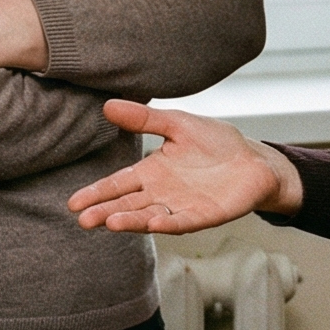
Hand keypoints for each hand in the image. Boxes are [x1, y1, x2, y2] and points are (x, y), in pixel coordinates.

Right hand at [67, 100, 303, 232]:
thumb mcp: (177, 124)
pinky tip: (154, 224)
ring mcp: (182, 207)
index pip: (118, 184)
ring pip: (150, 216)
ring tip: (110, 223)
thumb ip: (144, 119)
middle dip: (105, 212)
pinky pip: (183, 221)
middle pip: (128, 205)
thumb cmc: (215, 143)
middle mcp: (162, 193)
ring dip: (131, 221)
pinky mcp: (204, 216)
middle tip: (83, 220)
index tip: (74, 203)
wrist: (254, 160)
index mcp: (152, 172)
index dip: (97, 193)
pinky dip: (169, 223)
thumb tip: (107, 105)